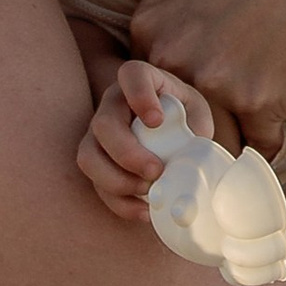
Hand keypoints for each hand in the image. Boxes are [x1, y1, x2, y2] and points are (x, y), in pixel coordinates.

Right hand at [76, 59, 228, 222]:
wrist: (174, 135)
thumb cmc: (185, 118)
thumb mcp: (197, 114)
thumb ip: (196, 126)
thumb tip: (194, 154)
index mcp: (141, 81)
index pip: (131, 74)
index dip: (139, 95)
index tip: (156, 120)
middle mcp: (112, 104)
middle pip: (103, 124)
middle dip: (128, 153)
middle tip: (156, 171)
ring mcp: (97, 134)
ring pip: (89, 156)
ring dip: (117, 180)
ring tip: (148, 191)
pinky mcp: (96, 163)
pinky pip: (96, 184)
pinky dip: (120, 202)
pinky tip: (144, 211)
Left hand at [126, 0, 285, 156]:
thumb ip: (170, 26)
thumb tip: (161, 79)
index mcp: (150, 27)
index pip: (149, 87)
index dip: (180, 93)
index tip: (207, 85)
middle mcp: (173, 56)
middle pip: (175, 118)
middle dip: (206, 121)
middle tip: (236, 102)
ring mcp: (214, 81)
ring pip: (217, 137)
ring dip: (239, 133)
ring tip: (261, 106)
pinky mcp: (259, 102)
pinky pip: (261, 143)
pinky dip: (274, 135)